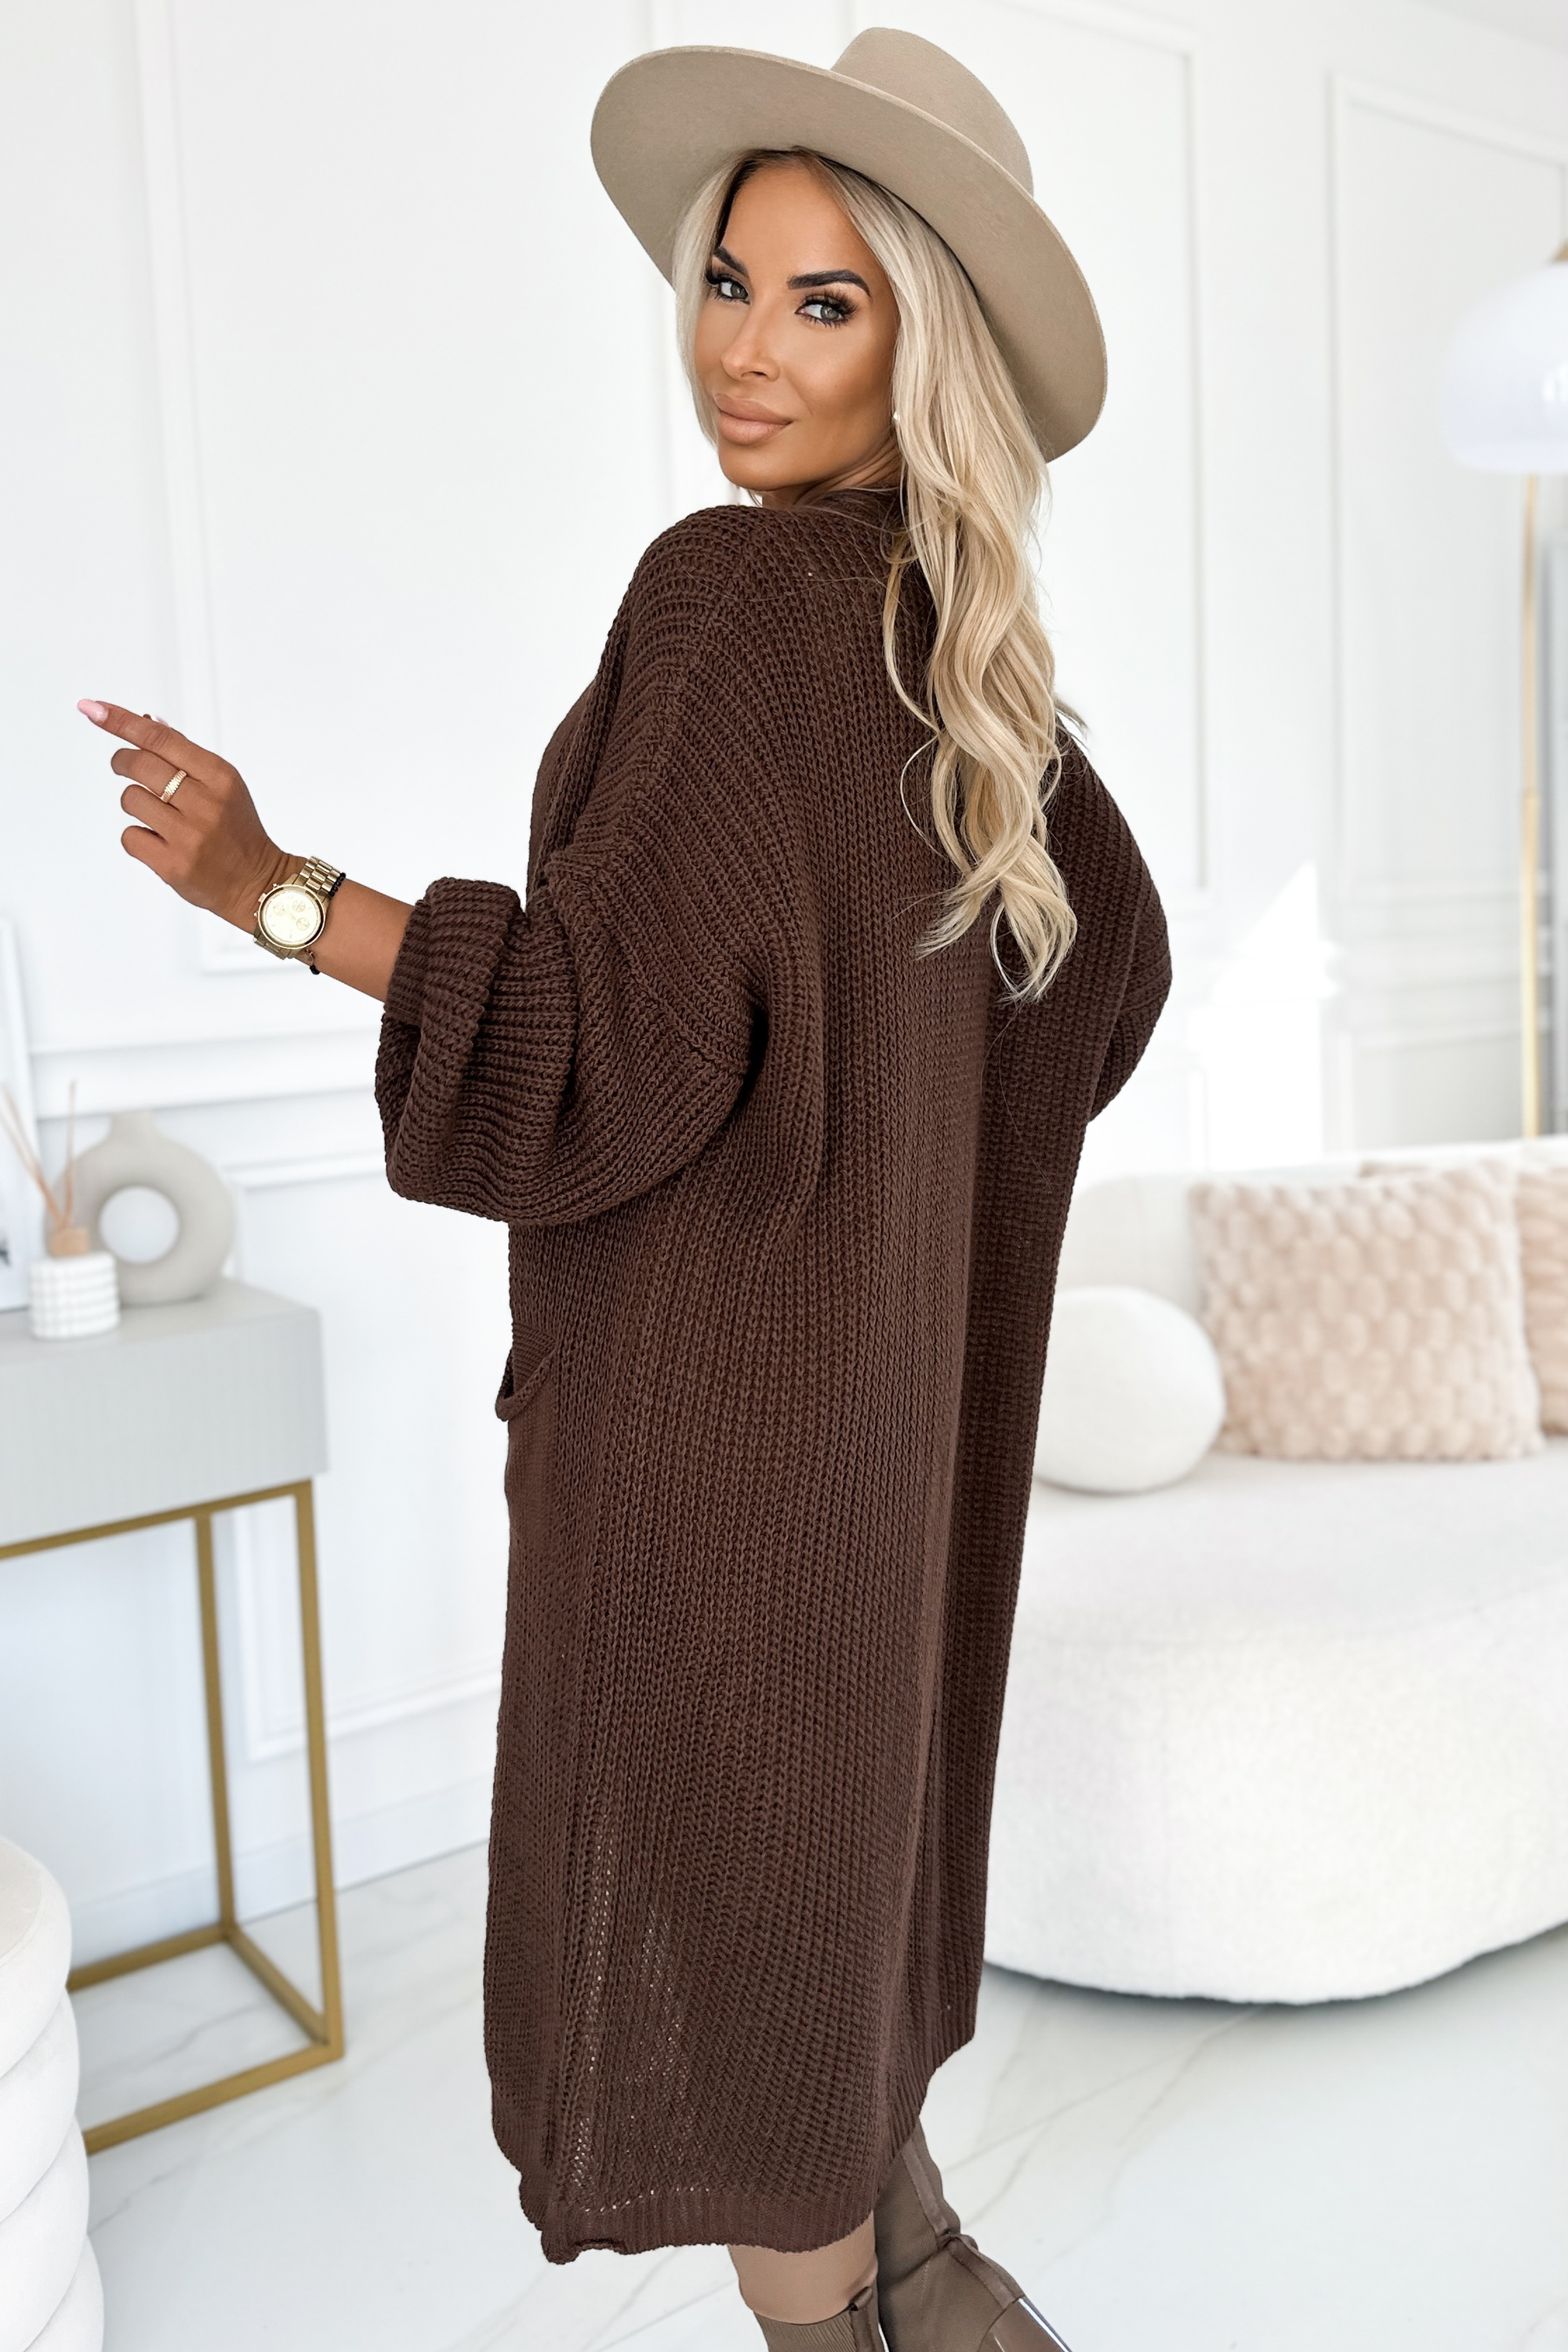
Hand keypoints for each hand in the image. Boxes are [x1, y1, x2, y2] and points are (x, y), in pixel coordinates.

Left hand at [79, 699, 297, 931]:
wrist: (258, 882)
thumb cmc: (238, 830)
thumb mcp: (223, 785)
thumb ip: (186, 755)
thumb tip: (147, 722)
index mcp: (220, 777)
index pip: (161, 738)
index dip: (121, 722)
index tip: (94, 709)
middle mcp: (205, 803)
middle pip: (139, 764)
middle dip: (122, 761)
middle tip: (124, 766)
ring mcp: (188, 836)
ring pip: (130, 799)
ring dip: (135, 803)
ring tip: (158, 816)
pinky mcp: (172, 865)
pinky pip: (129, 836)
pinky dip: (138, 836)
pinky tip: (159, 841)